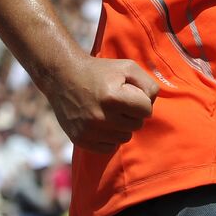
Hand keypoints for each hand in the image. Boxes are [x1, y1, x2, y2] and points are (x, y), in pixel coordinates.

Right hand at [42, 54, 159, 152]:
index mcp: (114, 97)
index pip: (146, 110)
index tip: (131, 94)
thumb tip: (152, 105)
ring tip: (110, 111)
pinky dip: (110, 138)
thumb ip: (148, 84)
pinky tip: (102, 123)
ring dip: (122, 126)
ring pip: (124, 138)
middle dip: (132, 113)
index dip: (142, 101)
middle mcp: (101, 116)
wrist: (63, 77)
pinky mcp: (80, 139)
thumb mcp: (128, 67)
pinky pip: (109, 148)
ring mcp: (89, 130)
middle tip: (120, 102)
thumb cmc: (100, 71)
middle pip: (137, 125)